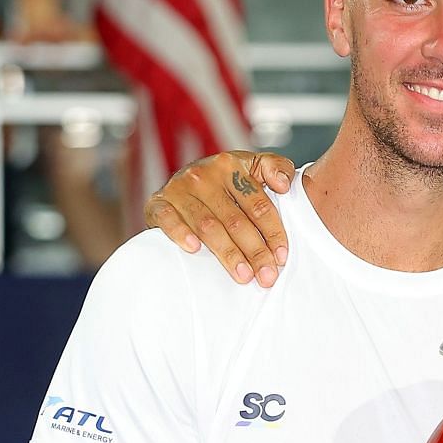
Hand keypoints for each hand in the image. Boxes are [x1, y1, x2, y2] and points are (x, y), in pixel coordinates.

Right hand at [144, 150, 295, 287]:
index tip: (282, 257)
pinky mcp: (158, 203)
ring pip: (208, 226)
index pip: (258, 205)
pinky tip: (194, 249)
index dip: (273, 232)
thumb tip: (285, 185)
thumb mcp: (251, 166)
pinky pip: (168, 219)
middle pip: (236, 220)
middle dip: (255, 251)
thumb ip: (275, 167)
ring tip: (244, 275)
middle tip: (267, 276)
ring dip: (228, 253)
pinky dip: (180, 233)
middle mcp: (204, 176)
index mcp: (230, 166)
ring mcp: (179, 189)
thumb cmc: (223, 180)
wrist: (180, 180)